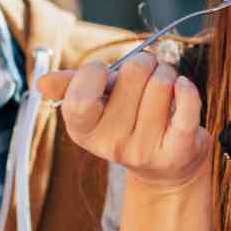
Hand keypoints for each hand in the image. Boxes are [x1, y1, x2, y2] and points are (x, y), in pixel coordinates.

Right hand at [36, 53, 210, 192]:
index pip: (79, 96)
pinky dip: (187, 89)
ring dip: (167, 73)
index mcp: (84, 131)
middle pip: (133, 72)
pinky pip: (187, 107)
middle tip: (146, 73)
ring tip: (165, 87)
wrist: (167, 168)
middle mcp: (112, 145)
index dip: (94, 71)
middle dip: (144, 62)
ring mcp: (145, 150)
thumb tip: (43, 82)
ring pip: (162, 82)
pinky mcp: (178, 150)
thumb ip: (72, 88)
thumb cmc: (129, 122)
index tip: (104, 72)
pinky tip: (183, 87)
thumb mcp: (98, 106)